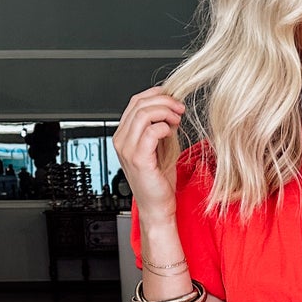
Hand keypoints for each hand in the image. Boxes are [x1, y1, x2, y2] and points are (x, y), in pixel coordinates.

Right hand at [113, 90, 185, 220]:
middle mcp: (121, 140)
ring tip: (177, 120)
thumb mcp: (161, 147)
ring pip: (143, 114)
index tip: (173, 98)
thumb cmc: (159, 181)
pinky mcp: (138, 158)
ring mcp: (127, 149)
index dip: (155, 95)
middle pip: (139, 104)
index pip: (135, 102)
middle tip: (179, 108)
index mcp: (124, 135)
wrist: (157, 207)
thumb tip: (172, 108)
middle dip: (164, 101)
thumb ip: (162, 127)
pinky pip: (150, 131)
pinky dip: (164, 127)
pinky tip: (171, 133)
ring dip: (165, 112)